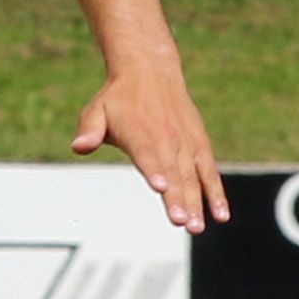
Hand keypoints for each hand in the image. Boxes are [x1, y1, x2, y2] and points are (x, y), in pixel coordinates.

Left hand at [76, 67, 228, 235]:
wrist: (152, 72)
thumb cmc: (119, 97)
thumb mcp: (97, 109)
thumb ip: (89, 130)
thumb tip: (78, 147)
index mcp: (141, 134)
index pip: (149, 155)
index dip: (155, 171)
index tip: (161, 187)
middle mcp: (167, 139)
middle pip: (174, 173)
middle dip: (178, 199)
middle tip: (182, 222)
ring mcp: (186, 144)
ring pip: (193, 177)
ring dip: (196, 202)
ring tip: (197, 227)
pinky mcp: (200, 145)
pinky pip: (209, 172)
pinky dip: (216, 192)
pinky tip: (220, 215)